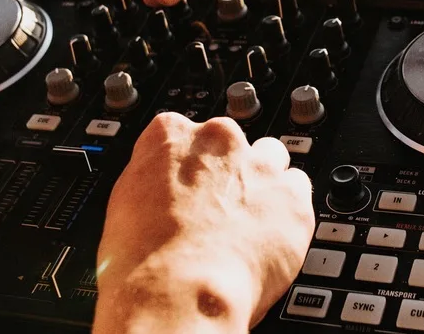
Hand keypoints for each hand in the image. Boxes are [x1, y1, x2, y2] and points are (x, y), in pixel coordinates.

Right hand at [93, 115, 313, 333]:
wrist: (178, 292)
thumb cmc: (143, 259)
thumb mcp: (124, 203)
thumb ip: (154, 177)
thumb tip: (162, 187)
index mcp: (171, 134)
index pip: (184, 130)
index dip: (188, 162)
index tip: (189, 182)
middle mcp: (218, 139)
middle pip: (231, 141)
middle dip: (228, 169)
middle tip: (218, 209)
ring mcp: (259, 164)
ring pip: (271, 159)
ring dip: (263, 184)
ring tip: (248, 223)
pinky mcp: (292, 196)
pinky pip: (299, 192)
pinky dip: (289, 212)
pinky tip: (270, 238)